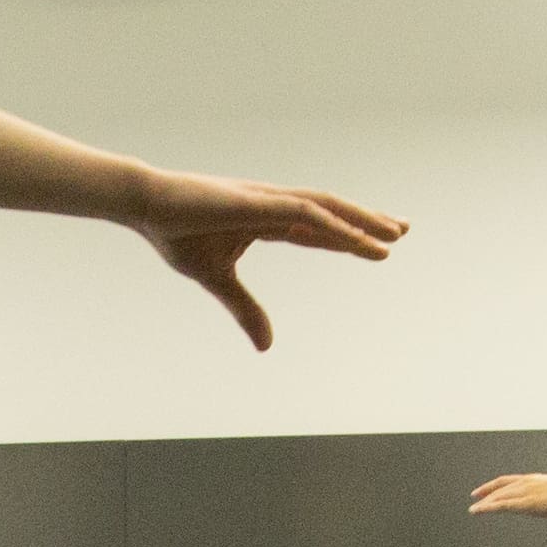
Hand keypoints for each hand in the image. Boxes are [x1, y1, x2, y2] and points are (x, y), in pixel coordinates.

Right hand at [131, 171, 404, 349]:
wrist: (146, 207)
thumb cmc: (175, 234)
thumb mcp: (218, 280)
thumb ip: (246, 310)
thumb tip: (267, 346)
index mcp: (264, 219)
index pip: (316, 229)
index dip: (347, 237)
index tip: (377, 244)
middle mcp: (274, 204)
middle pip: (331, 213)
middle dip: (366, 222)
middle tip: (400, 231)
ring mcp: (269, 200)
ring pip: (327, 209)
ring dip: (361, 221)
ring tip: (393, 234)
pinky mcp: (260, 202)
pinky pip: (308, 214)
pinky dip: (336, 226)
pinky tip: (360, 238)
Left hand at [470, 473, 546, 519]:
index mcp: (535, 479)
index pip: (509, 480)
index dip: (496, 485)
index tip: (487, 490)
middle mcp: (526, 483)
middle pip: (500, 488)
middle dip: (487, 493)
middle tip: (475, 499)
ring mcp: (525, 492)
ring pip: (498, 497)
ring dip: (484, 503)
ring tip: (474, 510)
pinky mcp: (525, 503)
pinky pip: (501, 505)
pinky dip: (487, 508)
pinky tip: (478, 511)